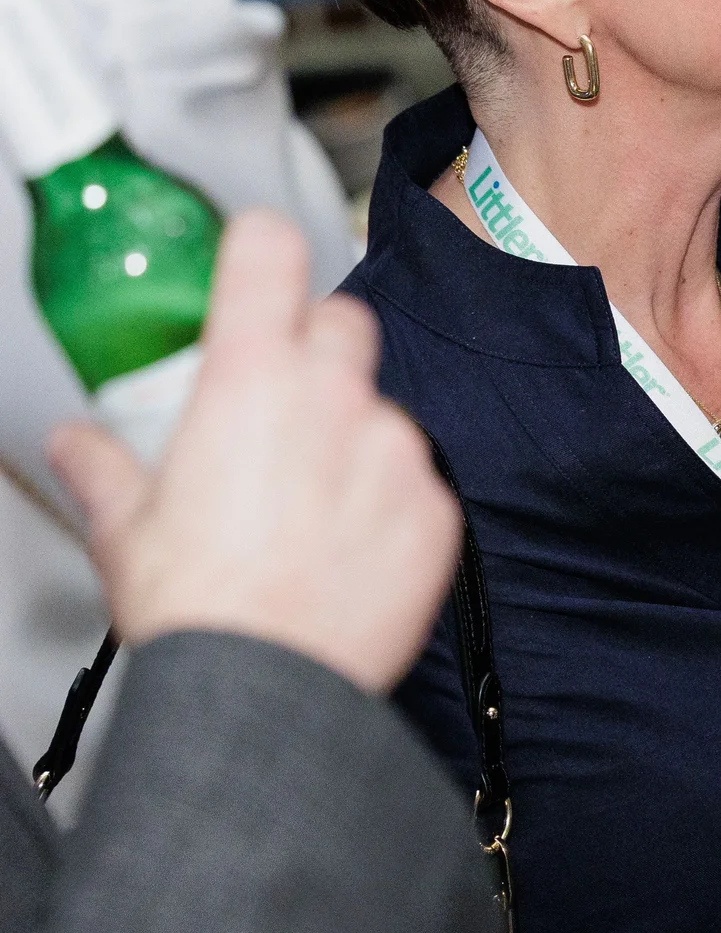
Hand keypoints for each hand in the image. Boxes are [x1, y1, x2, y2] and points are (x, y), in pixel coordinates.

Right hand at [48, 210, 461, 693]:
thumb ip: (101, 466)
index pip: (270, 254)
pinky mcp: (436, 504)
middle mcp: (333, 398)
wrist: (265, 685)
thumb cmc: (197, 605)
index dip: (263, 247)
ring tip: (307, 509)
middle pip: (341, 322)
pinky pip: (415, 480)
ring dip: (352, 439)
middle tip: (280, 405)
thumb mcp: (125, 527)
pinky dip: (388, 501)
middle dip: (315, 347)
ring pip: (381, 410)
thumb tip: (72, 444)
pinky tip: (346, 548)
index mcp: (250, 381)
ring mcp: (394, 448)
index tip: (259, 253)